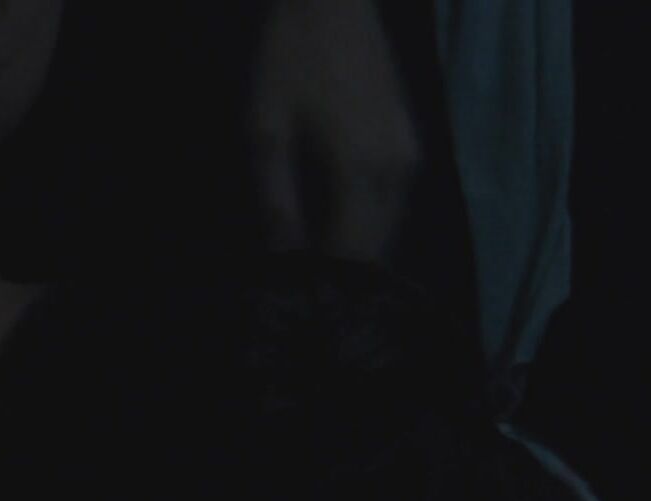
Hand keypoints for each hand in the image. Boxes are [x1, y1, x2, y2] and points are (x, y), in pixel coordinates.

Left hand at [250, 0, 420, 264]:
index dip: (326, 278)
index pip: (350, 250)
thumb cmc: (290, 59)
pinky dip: (370, 224)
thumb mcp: (267, 130)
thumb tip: (285, 255)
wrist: (334, 1)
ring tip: (324, 265)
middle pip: (375, 246)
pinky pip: (393, 205)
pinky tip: (343, 229)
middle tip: (311, 287)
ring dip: (359, 250)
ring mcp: (409, 158)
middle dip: (344, 271)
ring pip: (388, 228)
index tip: (301, 294)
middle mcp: (396, 172)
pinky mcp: (410, 146)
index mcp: (359, 170)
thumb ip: (277, 199)